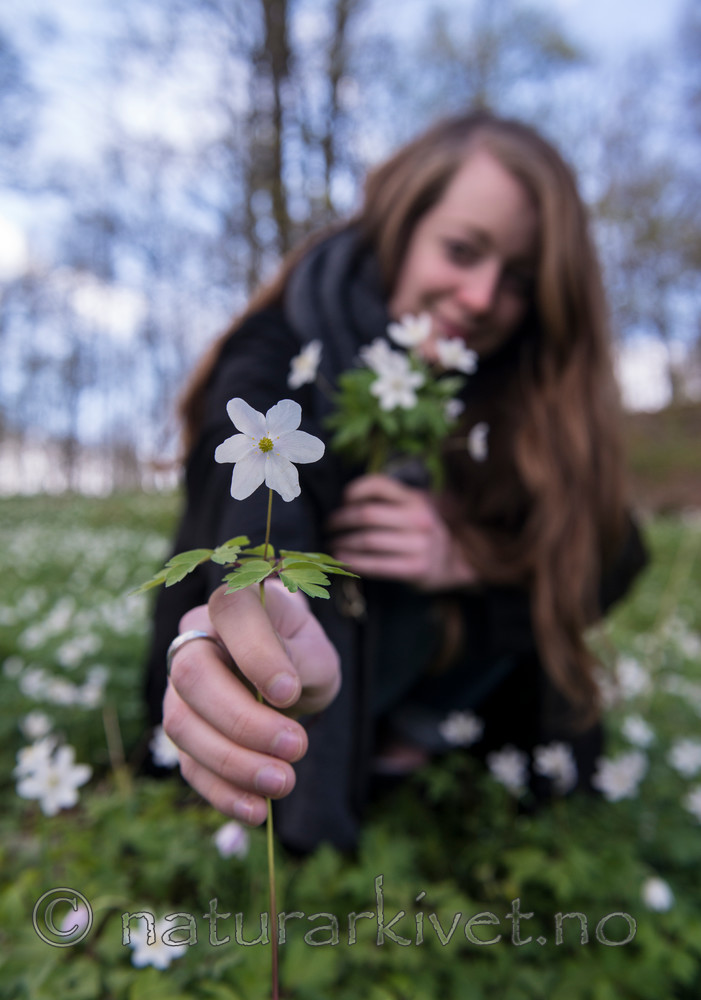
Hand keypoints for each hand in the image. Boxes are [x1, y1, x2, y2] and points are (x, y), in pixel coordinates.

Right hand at [163, 580, 340, 825]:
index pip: (231, 617)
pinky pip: (188, 764)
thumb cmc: (300, 654)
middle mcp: (194, 639)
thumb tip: (278, 692)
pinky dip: (221, 791)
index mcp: (233, 605)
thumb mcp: (316, 651)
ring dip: (233, 762)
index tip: (290, 692)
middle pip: (193, 676)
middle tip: (297, 747)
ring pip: (183, 724)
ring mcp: (178, 687)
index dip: (256, 655)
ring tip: (283, 783)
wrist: (287, 676)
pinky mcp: (183, 731)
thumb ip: (301, 660)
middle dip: (243, 721)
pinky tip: (257, 808)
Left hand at [326, 473, 475, 589]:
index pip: (379, 484)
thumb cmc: (419, 531)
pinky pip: (376, 565)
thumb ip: (386, 500)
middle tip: (329, 526)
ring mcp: (420, 545)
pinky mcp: (416, 568)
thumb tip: (343, 502)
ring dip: (342, 543)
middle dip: (340, 520)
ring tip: (331, 544)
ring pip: (367, 541)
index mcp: (415, 499)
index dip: (354, 489)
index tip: (342, 500)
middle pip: (367, 515)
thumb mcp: (411, 507)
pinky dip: (353, 562)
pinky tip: (341, 560)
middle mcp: (419, 519)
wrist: (451, 561)